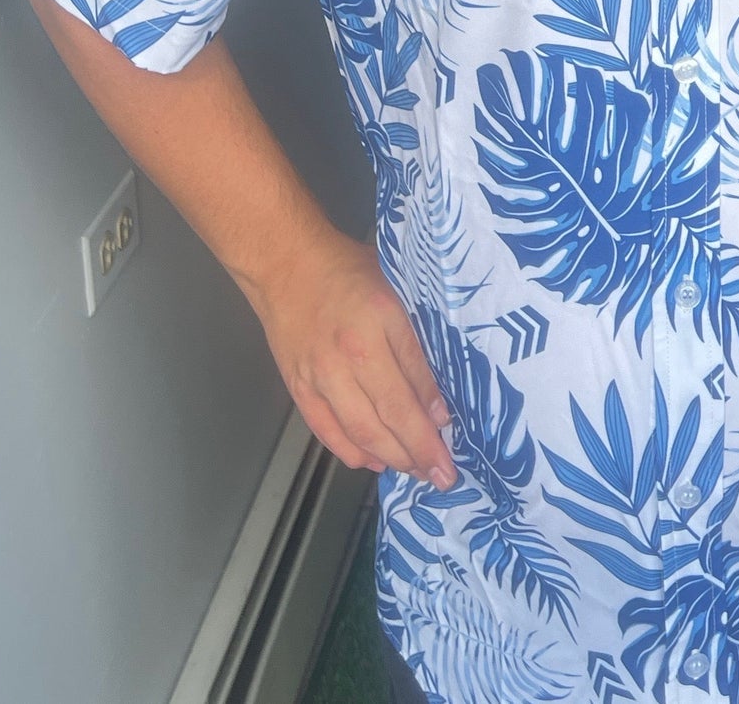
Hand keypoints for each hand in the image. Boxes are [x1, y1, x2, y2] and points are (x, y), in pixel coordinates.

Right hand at [250, 228, 456, 485]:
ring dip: (392, 458)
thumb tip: (437, 388)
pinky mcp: (299, 387)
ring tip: (417, 473)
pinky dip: (352, 452)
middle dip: (420, 451)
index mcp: (380, 317)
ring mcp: (321, 374)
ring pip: (361, 430)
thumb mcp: (394, 286)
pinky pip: (327, 431)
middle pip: (389, 414)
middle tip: (443, 475)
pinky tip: (374, 461)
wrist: (285, 264)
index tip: (453, 437)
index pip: (415, 378)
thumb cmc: (346, 268)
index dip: (435, 415)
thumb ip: (414, 334)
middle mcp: (350, 352)